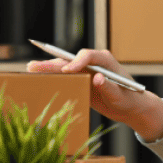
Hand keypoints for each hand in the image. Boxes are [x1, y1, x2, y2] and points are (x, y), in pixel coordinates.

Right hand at [27, 48, 162, 140]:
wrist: (132, 106)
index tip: (67, 70)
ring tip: (30, 69)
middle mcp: (94, 62)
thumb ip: (110, 87)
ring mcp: (86, 71)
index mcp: (105, 60)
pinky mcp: (82, 80)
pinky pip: (65, 77)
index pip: (88, 56)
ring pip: (65, 67)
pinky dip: (53, 77)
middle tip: (35, 66)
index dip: (76, 62)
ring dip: (48, 68)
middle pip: (71, 60)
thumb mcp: (121, 96)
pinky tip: (39, 79)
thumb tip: (97, 78)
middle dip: (53, 63)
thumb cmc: (130, 99)